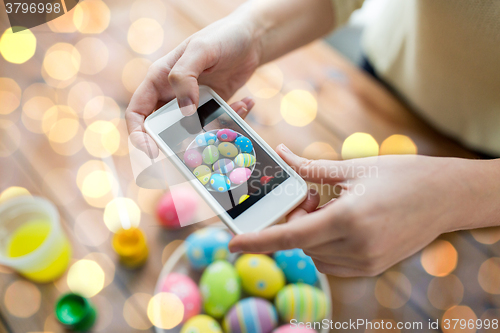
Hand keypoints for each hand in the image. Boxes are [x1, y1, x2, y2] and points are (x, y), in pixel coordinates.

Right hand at [125, 13, 260, 156]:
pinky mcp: (214, 108)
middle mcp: (173, 94)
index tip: (151, 152)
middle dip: (178, 142)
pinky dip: (231, 119)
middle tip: (195, 149)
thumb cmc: (221, 37)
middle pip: (163, 129)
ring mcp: (193, 102)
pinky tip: (245, 103)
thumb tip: (184, 110)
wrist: (251, 38)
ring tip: (230, 119)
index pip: (138, 113)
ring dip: (211, 131)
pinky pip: (217, 123)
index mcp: (159, 80)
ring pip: (193, 131)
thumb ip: (185, 77)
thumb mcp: (200, 50)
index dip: (139, 135)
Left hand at [229, 145, 488, 276]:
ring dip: (309, 232)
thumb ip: (311, 167)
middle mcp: (357, 247)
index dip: (259, 241)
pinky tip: (338, 220)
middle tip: (309, 196)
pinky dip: (323, 242)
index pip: (292, 237)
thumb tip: (282, 155)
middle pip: (300, 243)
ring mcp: (366, 261)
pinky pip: (332, 260)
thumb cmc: (402, 176)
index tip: (233, 243)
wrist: (445, 197)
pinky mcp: (372, 266)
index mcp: (349, 220)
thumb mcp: (354, 168)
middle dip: (294, 222)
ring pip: (314, 253)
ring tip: (328, 205)